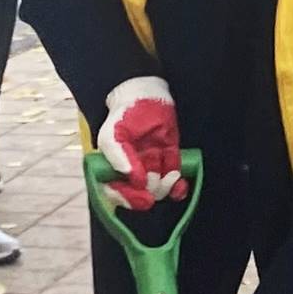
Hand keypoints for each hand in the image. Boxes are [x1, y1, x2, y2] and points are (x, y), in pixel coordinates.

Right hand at [101, 75, 185, 209]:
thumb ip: (118, 157)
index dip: (127, 199)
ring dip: (164, 188)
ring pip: (156, 191)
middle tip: (155, 177)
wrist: (147, 94)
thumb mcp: (113, 134)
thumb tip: (134, 180)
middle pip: (137, 196)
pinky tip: (180, 185)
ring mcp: (150, 168)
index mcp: (111, 167)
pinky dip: (178, 189)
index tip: (142, 197)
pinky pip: (174, 185)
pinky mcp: (168, 162)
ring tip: (170, 174)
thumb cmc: (125, 113)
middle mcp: (130, 171)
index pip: (115, 193)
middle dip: (148, 192)